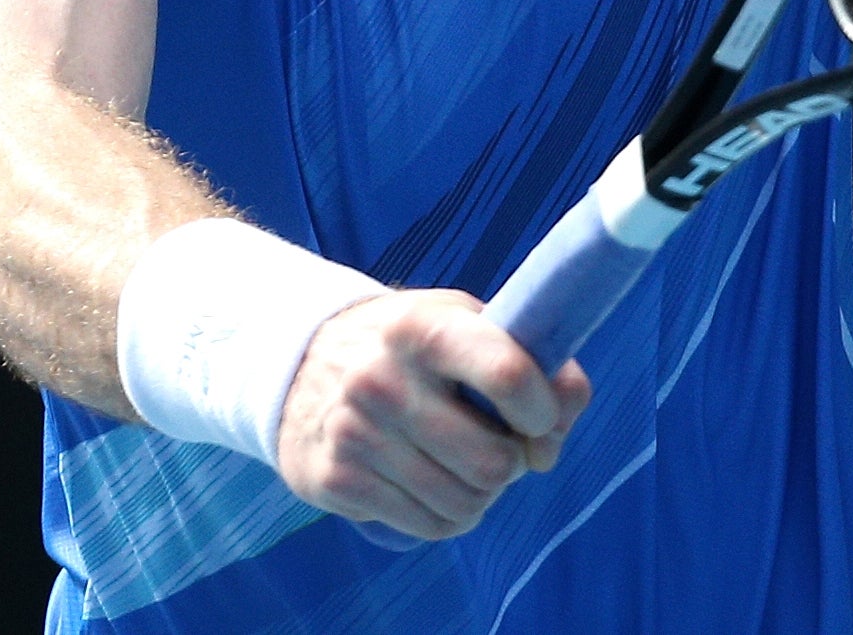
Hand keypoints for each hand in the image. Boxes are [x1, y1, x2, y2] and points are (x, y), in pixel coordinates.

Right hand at [273, 288, 592, 540]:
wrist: (299, 364)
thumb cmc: (412, 348)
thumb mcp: (468, 326)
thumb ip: (536, 364)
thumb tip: (554, 437)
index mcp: (425, 328)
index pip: (507, 375)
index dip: (543, 410)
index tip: (541, 417)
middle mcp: (382, 379)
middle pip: (492, 462)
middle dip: (513, 463)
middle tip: (499, 444)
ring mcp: (353, 433)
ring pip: (465, 503)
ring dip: (483, 494)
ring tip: (465, 464)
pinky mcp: (334, 481)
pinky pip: (429, 526)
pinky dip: (448, 516)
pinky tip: (433, 484)